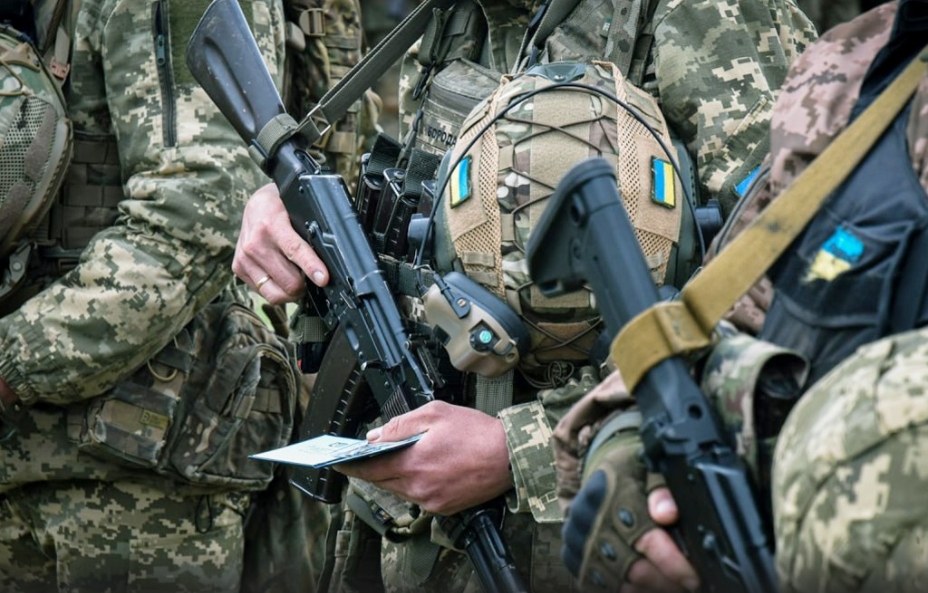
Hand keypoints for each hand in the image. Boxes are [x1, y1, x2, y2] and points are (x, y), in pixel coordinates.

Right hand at [232, 183, 328, 303]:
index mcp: (271, 224)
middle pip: (288, 281)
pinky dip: (277, 289)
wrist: (257, 205)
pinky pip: (264, 293)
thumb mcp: (298, 210)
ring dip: (291, 291)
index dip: (311, 267)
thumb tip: (330, 255)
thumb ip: (311, 231)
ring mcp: (244, 258)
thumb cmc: (282, 207)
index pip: (294, 250)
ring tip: (298, 279)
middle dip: (305, 284)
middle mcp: (254, 243)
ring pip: (276, 294)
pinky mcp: (238, 268)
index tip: (323, 279)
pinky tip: (282, 276)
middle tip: (312, 278)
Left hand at [335, 400, 512, 514]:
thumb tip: (376, 435)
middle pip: (383, 481)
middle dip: (374, 467)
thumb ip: (401, 424)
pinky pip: (419, 497)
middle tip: (368, 455)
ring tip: (400, 458)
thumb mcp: (435, 413)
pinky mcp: (445, 508)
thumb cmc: (477, 433)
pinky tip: (423, 468)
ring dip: (396, 475)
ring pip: (400, 489)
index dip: (352, 464)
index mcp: (413, 464)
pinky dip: (415, 483)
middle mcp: (419, 488)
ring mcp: (432, 501)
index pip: (370, 469)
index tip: (340, 460)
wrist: (510, 457)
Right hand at [561, 429, 698, 591]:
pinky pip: (604, 586)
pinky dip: (631, 590)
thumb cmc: (631, 476)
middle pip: (633, 566)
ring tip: (674, 585)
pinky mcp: (573, 559)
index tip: (693, 575)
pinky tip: (650, 585)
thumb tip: (666, 513)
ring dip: (652, 587)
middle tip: (690, 584)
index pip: (644, 538)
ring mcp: (577, 541)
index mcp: (606, 492)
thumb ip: (663, 490)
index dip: (672, 561)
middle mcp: (585, 518)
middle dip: (666, 580)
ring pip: (620, 581)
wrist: (600, 478)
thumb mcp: (650, 470)